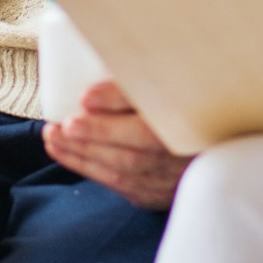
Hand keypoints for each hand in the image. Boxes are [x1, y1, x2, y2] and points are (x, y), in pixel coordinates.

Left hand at [42, 80, 191, 209]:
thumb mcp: (173, 84)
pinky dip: (92, 169)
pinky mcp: (156, 192)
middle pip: (136, 146)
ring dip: (83, 154)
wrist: (210, 149)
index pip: (154, 109)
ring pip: (124, 169)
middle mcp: (182, 151)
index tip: (86, 96)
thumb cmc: (187, 108)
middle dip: (93, 135)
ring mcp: (170, 177)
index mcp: (189, 118)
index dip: (118, 101)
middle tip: (60, 124)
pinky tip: (70, 154)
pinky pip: (121, 184)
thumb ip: (143, 75)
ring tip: (53, 137)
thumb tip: (106, 69)